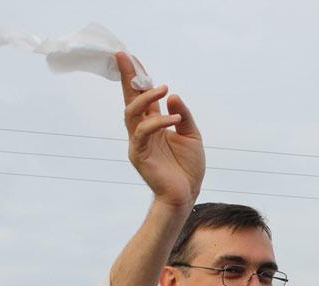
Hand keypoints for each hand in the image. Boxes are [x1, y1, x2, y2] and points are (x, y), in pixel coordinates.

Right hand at [116, 52, 205, 208]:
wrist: (186, 194)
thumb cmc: (188, 168)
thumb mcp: (191, 135)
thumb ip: (183, 115)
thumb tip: (173, 95)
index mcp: (154, 126)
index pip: (142, 98)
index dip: (137, 78)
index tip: (133, 58)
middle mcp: (143, 132)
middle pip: (130, 100)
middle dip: (128, 78)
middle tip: (126, 57)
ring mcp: (139, 143)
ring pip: (132, 114)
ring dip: (145, 98)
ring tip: (164, 89)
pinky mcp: (139, 155)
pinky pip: (143, 133)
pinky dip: (158, 122)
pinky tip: (174, 118)